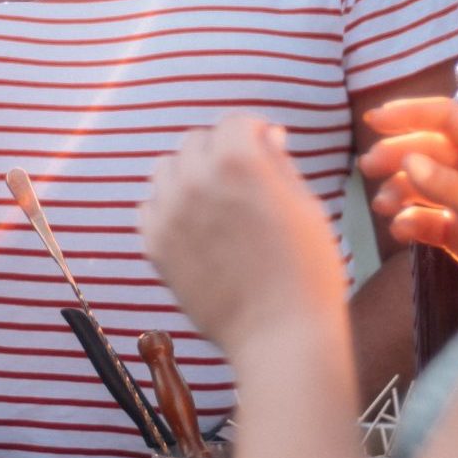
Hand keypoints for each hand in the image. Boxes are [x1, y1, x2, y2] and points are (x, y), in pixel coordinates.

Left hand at [141, 115, 349, 360]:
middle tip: (240, 178)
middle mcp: (196, 179)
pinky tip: (195, 228)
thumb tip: (265, 135)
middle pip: (195, 141)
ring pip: (166, 170)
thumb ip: (279, 163)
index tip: (263, 146)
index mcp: (238, 160)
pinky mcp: (154, 246)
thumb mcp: (306, 205)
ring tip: (215, 202)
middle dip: (219, 151)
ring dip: (188, 176)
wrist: (281, 335)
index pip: (234, 122)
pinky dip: (168, 209)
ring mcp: (168, 213)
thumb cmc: (308, 271)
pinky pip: (149, 208)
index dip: (253, 132)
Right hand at [358, 97, 457, 287]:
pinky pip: (428, 221)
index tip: (374, 119)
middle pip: (431, 151)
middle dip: (399, 156)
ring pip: (424, 186)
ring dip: (400, 191)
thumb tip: (408, 162)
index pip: (450, 119)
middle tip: (368, 167)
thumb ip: (452, 188)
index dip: (412, 114)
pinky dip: (411, 223)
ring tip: (383, 206)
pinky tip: (402, 230)